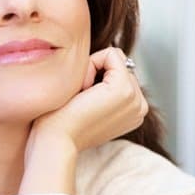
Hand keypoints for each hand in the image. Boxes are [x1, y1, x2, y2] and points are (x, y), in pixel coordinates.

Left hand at [18, 47, 147, 194]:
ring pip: (114, 58)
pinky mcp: (125, 89)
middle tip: (80, 100)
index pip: (119, 72)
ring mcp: (136, 99)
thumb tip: (105, 58)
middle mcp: (140, 106)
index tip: (82, 101)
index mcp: (133, 111)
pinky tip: (82, 90)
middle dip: (94, 72)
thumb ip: (102, 86)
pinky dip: (90, 66)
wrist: (55, 140)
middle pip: (118, 63)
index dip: (94, 77)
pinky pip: (110, 54)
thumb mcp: (89, 103)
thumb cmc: (61, 122)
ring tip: (81, 97)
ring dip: (90, 71)